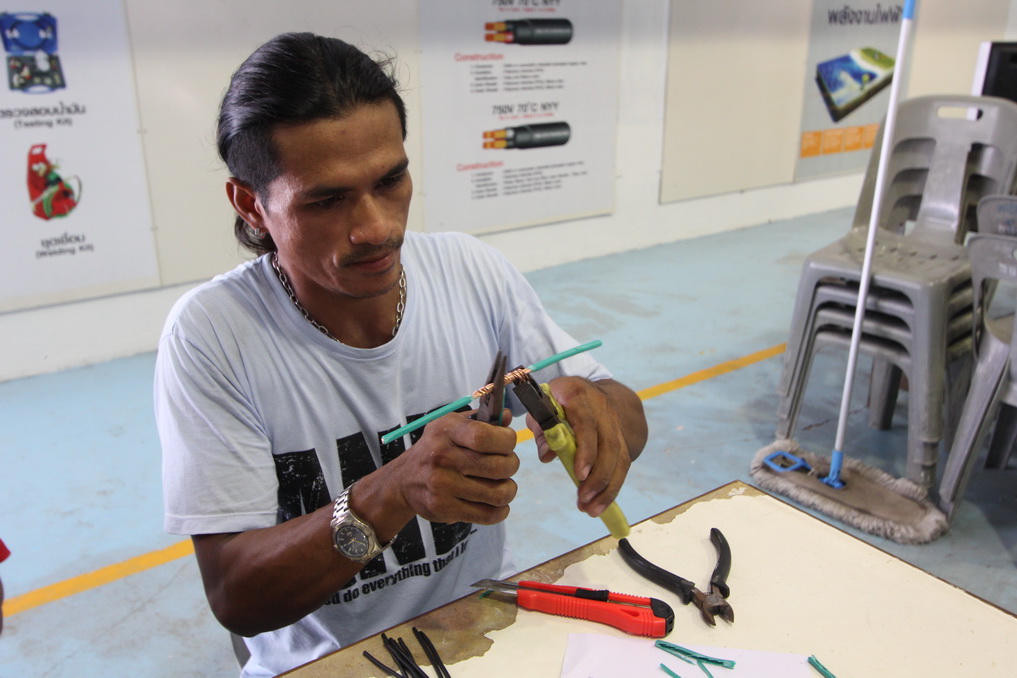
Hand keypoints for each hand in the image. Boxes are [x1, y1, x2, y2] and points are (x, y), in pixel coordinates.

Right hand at [384, 409, 519, 525]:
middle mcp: (442, 457)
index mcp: (446, 431)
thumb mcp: (451, 426)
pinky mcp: (445, 509)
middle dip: (511, 465)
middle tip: (506, 465)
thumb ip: (481, 420)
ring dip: (509, 489)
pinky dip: (500, 510)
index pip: (484, 436)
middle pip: (498, 466)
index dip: (506, 440)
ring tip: (502, 484)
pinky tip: (496, 502)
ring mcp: (443, 486)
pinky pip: (488, 514)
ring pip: (498, 493)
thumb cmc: (435, 448)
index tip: (507, 442)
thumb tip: (507, 416)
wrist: (403, 481)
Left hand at [527, 377, 643, 517]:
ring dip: (607, 488)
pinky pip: (622, 466)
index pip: (587, 423)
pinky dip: (611, 488)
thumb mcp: (542, 408)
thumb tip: (547, 456)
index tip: (580, 474)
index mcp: (577, 394)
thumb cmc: (557, 401)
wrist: (588, 390)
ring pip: (620, 458)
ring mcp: (615, 424)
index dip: (586, 449)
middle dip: (599, 476)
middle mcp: (601, 408)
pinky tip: (599, 505)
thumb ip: (542, 431)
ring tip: (590, 510)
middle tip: (583, 499)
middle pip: (609, 444)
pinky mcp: (622, 439)